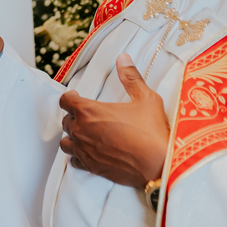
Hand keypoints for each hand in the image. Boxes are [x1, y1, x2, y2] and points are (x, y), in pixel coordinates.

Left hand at [59, 54, 169, 187]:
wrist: (161, 165)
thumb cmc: (153, 133)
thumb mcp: (146, 99)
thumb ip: (131, 78)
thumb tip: (123, 59)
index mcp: (89, 111)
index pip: (65, 101)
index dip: (70, 98)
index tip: (75, 97)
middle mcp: (82, 130)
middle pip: (66, 121)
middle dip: (74, 117)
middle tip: (85, 116)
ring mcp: (84, 150)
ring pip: (66, 142)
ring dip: (72, 137)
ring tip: (83, 135)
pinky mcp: (91, 167)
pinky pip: (74, 161)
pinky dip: (77, 157)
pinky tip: (87, 154)